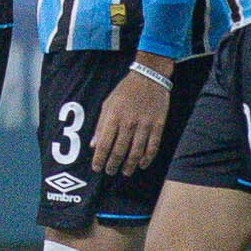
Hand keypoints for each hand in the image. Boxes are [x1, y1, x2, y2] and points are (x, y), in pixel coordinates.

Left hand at [91, 58, 175, 175]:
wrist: (149, 78)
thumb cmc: (125, 91)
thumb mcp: (107, 104)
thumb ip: (100, 125)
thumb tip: (93, 145)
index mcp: (113, 117)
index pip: (103, 144)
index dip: (99, 159)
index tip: (96, 168)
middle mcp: (128, 123)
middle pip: (119, 151)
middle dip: (112, 165)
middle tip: (110, 172)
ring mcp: (144, 125)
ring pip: (136, 153)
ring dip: (129, 166)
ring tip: (125, 172)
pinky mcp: (158, 125)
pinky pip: (152, 147)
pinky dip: (147, 158)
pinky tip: (141, 164)